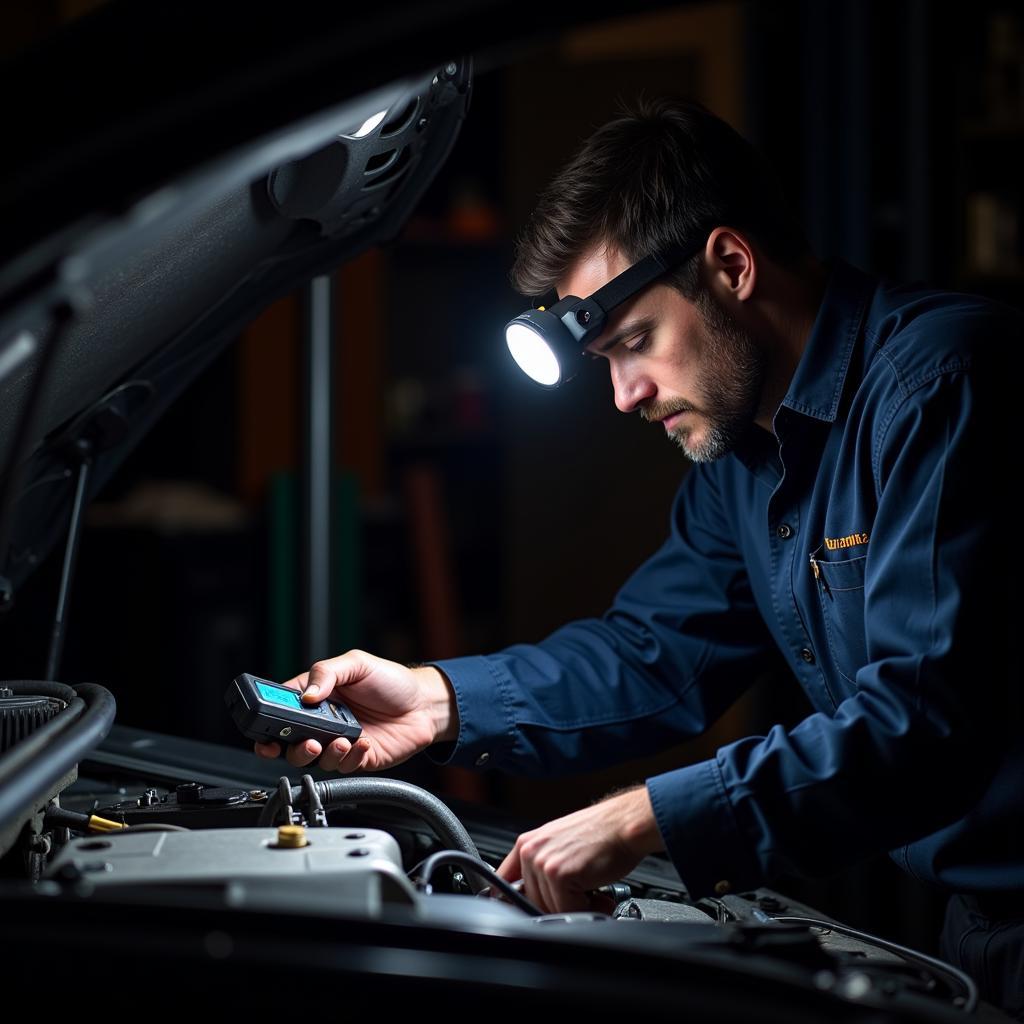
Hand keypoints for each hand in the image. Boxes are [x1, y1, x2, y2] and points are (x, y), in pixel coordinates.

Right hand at [253, 652, 457, 773]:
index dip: (267, 722)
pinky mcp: (356, 759)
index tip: (264, 729)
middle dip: (291, 747)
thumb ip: (327, 672)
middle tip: (306, 741)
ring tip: (340, 741)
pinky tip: (363, 744)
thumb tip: (306, 694)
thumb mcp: (357, 663)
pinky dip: (350, 758)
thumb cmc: (391, 681)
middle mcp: (323, 722)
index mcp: (317, 696)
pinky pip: (343, 767)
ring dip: (323, 754)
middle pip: (289, 742)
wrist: (424, 704)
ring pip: (314, 760)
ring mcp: (338, 742)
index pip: (281, 709)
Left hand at [495, 785, 663, 913]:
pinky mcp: (559, 874)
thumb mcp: (560, 845)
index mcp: (527, 844)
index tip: (527, 911)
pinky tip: (599, 895)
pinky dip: (587, 910)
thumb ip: (542, 868)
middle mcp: (530, 851)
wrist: (625, 825)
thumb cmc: (601, 835)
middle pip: (532, 902)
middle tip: (583, 898)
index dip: (516, 902)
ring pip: (550, 909)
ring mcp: (543, 863)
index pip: (503, 883)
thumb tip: (534, 897)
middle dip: (559, 906)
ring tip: (595, 894)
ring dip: (576, 909)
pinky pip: (567, 911)